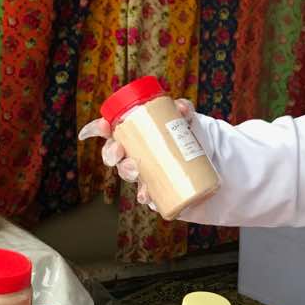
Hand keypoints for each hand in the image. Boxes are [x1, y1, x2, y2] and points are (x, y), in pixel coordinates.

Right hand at [79, 98, 194, 206]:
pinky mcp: (155, 187)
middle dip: (110, 153)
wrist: (205, 160)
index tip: (102, 127)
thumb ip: (183, 110)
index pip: (110, 129)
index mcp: (135, 132)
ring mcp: (143, 170)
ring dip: (126, 172)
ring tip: (136, 171)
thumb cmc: (188, 136)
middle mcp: (134, 152)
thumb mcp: (187, 119)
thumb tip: (180, 108)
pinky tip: (146, 196)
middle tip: (119, 152)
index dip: (99, 128)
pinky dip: (144, 195)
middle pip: (113, 153)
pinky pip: (144, 194)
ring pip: (126, 172)